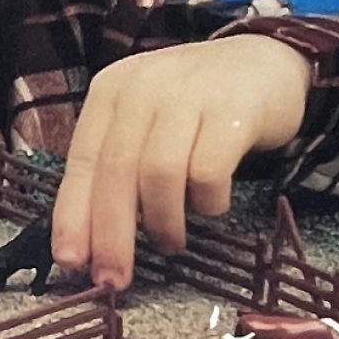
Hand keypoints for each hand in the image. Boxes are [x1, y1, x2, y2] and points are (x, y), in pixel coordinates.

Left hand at [51, 36, 309, 289]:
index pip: (82, 163)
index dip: (73, 216)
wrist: (267, 60)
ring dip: (162, 221)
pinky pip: (209, 170)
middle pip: (116, 172)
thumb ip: (118, 168)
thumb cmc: (195, 106)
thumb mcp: (145, 125)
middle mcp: (142, 89)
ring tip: (170, 242)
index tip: (71, 261)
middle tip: (114, 279)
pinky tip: (210, 207)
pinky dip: (206, 202)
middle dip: (111, 235)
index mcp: (109, 93)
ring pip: (159, 174)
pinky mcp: (234, 110)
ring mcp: (189, 95)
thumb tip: (91, 241)